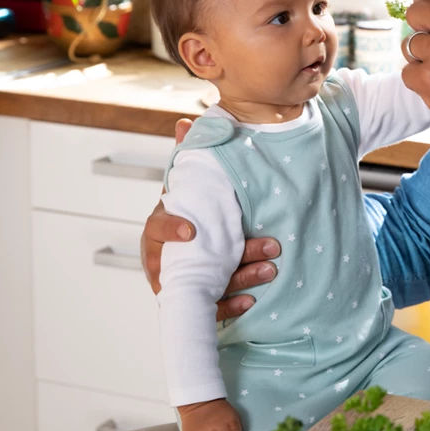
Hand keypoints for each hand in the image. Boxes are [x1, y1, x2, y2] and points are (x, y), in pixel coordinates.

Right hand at [142, 118, 281, 319]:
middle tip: (270, 246)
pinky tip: (251, 301)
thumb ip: (186, 157)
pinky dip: (230, 305)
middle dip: (234, 257)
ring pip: (208, 285)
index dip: (171, 229)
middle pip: (193, 261)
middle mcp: (165, 257)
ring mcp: (179, 281)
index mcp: (159, 228)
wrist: (185, 251)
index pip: (157, 228)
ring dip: (242, 278)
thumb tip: (184, 122)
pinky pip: (209, 308)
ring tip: (272, 268)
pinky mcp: (194, 300)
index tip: (192, 230)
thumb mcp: (185, 187)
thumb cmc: (187, 214)